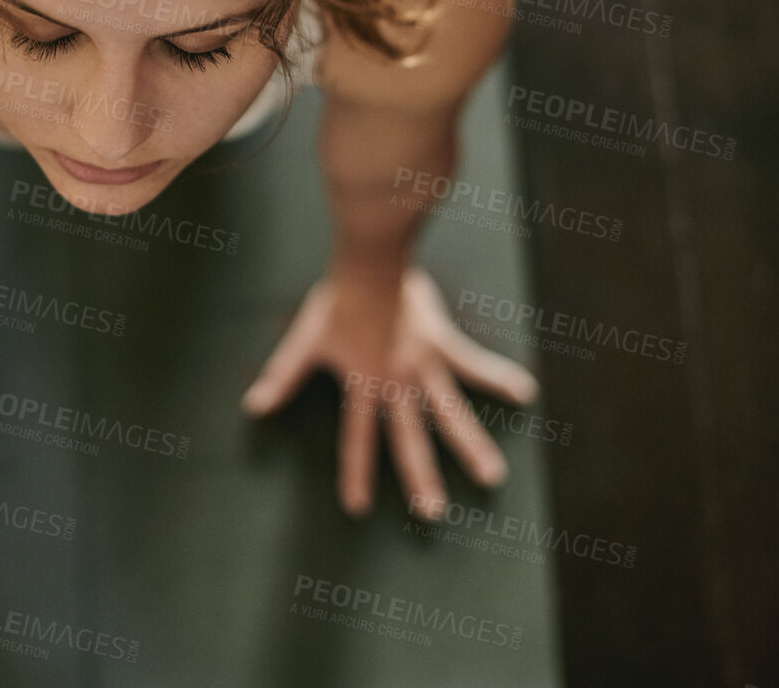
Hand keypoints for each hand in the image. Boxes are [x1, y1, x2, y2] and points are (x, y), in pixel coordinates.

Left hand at [242, 267, 537, 518]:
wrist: (368, 263)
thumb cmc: (335, 301)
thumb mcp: (305, 341)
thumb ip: (283, 376)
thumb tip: (253, 405)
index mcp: (363, 385)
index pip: (357, 438)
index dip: (355, 473)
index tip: (358, 509)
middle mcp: (396, 384)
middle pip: (409, 439)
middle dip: (421, 478)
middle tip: (433, 514)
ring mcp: (423, 367)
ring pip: (451, 414)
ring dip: (471, 445)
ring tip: (492, 477)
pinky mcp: (442, 344)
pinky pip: (475, 363)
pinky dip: (500, 376)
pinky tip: (525, 390)